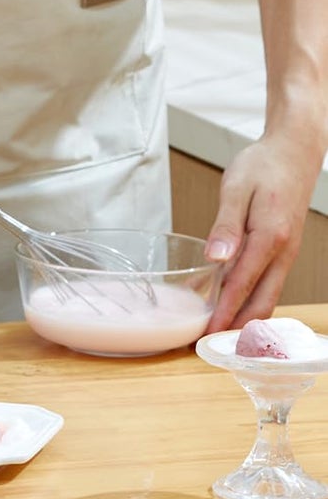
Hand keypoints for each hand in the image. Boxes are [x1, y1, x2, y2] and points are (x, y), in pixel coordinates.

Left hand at [205, 132, 325, 328]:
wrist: (293, 152)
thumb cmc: (262, 166)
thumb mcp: (236, 189)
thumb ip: (225, 225)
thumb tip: (215, 258)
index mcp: (269, 238)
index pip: (241, 286)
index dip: (222, 314)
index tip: (204, 336)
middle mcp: (282, 252)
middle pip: (260, 302)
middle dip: (234, 327)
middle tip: (206, 346)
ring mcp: (285, 253)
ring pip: (267, 296)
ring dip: (244, 318)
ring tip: (217, 335)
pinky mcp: (282, 250)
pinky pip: (268, 283)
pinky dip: (251, 301)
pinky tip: (233, 307)